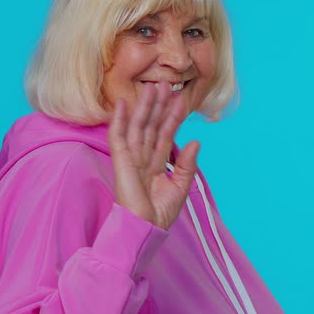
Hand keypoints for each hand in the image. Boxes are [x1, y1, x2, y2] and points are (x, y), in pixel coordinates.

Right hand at [107, 82, 200, 230]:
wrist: (143, 230)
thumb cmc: (157, 216)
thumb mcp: (179, 189)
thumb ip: (186, 166)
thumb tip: (195, 141)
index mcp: (156, 165)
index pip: (165, 135)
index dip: (172, 117)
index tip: (180, 99)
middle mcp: (142, 158)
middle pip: (151, 126)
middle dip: (159, 105)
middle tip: (165, 83)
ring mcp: (130, 158)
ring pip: (138, 126)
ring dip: (144, 106)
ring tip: (152, 86)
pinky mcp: (120, 161)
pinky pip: (118, 136)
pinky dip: (119, 119)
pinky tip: (122, 103)